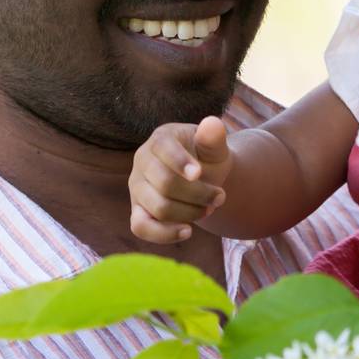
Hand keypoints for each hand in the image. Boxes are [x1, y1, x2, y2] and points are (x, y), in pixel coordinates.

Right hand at [127, 116, 231, 243]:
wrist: (203, 178)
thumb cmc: (207, 158)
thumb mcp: (215, 147)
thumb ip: (214, 138)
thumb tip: (211, 124)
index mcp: (160, 139)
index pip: (164, 148)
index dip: (180, 162)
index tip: (198, 173)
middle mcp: (142, 161)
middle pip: (165, 184)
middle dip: (198, 194)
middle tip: (221, 197)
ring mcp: (137, 187)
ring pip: (159, 208)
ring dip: (190, 213)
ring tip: (210, 209)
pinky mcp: (137, 211)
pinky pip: (141, 227)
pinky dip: (165, 234)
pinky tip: (188, 232)